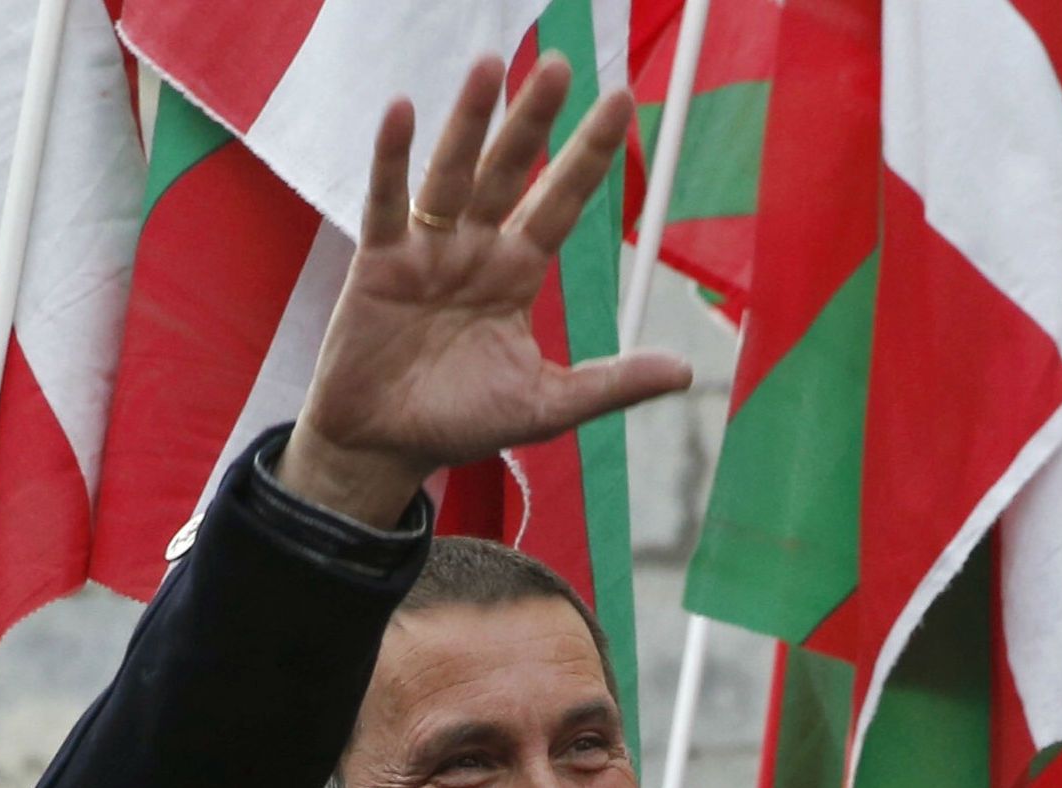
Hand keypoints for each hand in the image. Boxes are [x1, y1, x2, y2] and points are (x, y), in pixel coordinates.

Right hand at [277, 55, 693, 523]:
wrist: (384, 448)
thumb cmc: (461, 423)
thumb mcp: (547, 406)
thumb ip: (610, 384)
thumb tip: (684, 371)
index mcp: (517, 273)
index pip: (562, 202)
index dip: (589, 155)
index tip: (621, 102)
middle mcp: (476, 249)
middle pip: (511, 173)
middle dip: (534, 121)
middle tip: (562, 66)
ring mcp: (426, 250)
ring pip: (453, 175)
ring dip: (470, 122)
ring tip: (490, 66)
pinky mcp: (378, 264)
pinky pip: (385, 202)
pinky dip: (392, 158)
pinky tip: (402, 110)